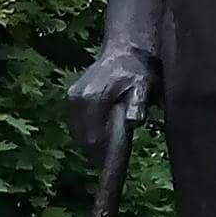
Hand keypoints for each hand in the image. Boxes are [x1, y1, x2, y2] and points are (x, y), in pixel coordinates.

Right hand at [68, 43, 154, 164]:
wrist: (125, 51)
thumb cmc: (138, 72)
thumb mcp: (144, 87)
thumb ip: (138, 105)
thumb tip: (133, 122)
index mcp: (93, 97)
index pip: (93, 139)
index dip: (103, 156)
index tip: (113, 165)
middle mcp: (77, 98)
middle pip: (83, 139)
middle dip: (97, 152)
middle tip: (114, 158)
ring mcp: (71, 98)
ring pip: (78, 134)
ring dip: (92, 143)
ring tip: (109, 143)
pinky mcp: (70, 99)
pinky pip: (76, 125)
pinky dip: (87, 133)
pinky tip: (101, 132)